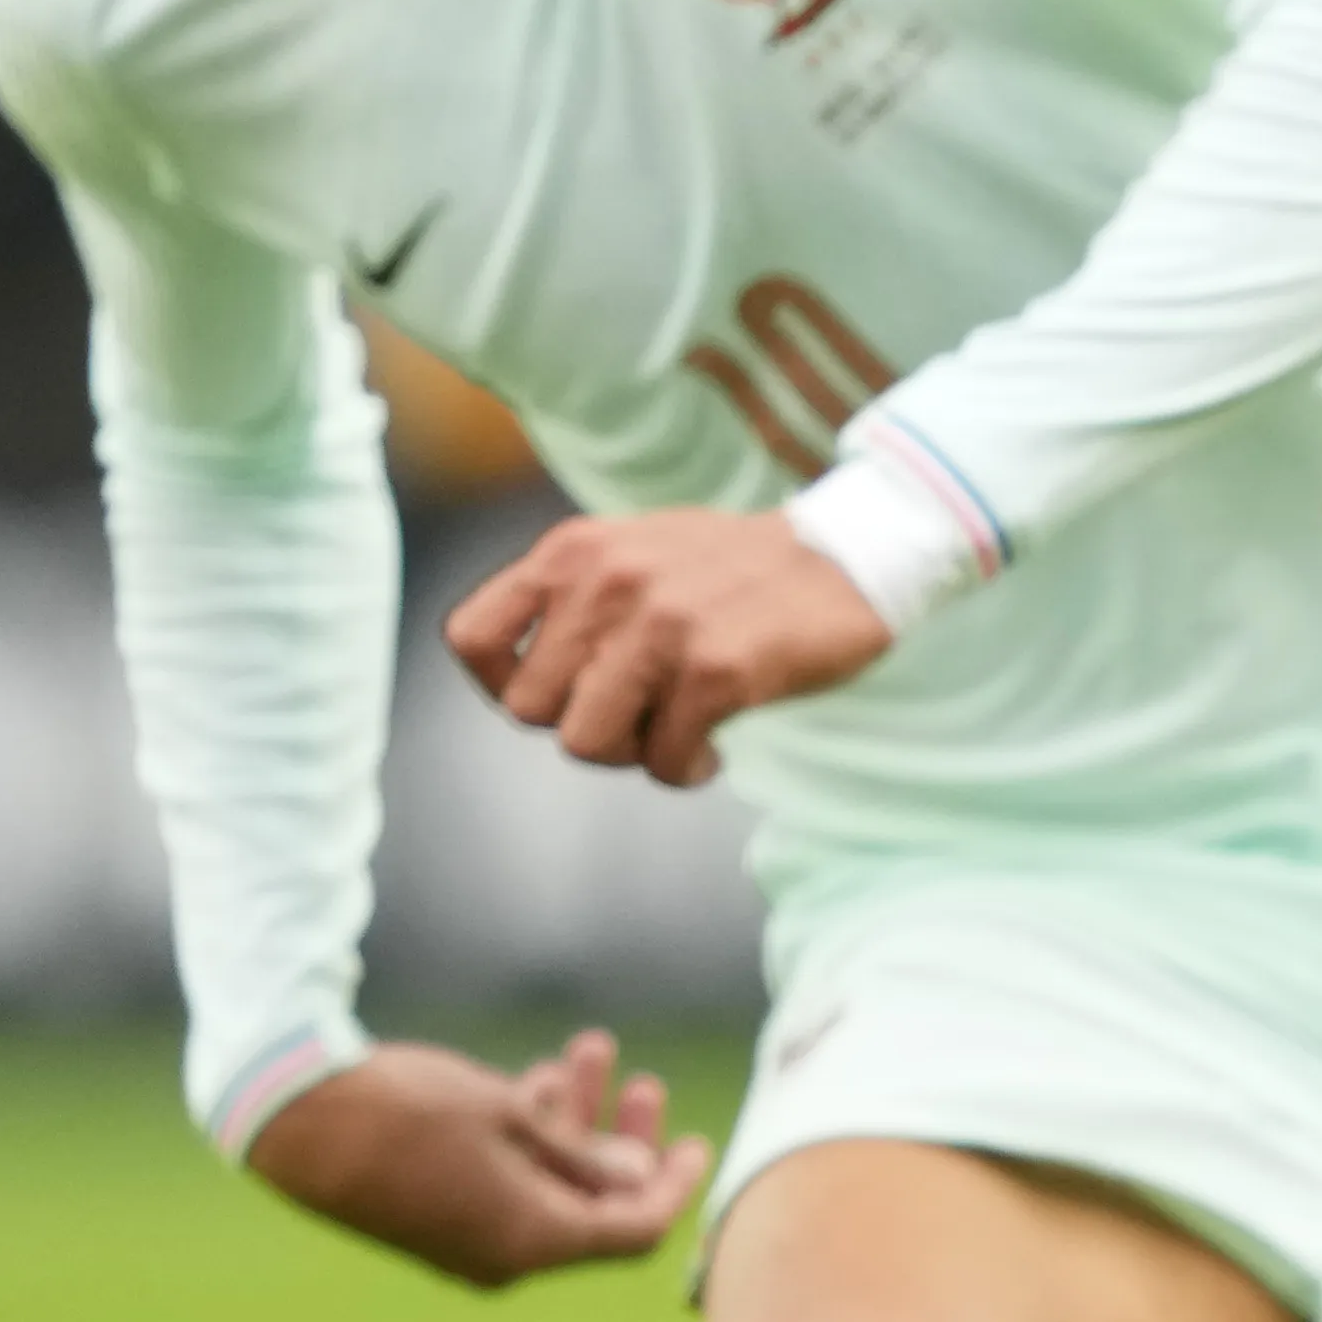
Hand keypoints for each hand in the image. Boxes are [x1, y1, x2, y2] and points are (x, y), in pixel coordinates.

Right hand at [244, 1028, 711, 1289]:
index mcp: (534, 1244)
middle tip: (646, 1084)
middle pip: (593, 1206)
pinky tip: (538, 1075)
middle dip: (622, 1140)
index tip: (694, 1140)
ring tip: (590, 1051)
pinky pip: (504, 1185)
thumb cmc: (409, 1112)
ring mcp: (468, 1241)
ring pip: (546, 1185)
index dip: (672, 1187)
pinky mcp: (436, 1218)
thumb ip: (581, 1153)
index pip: (633, 1230)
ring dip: (574, 1123)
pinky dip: (528, 1138)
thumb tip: (636, 1177)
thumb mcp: (510, 1118)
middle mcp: (505, 1257)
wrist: (297, 1119)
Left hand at [443, 506, 888, 785]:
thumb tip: (527, 686)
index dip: (501, 686)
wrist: (849, 554)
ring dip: (632, 755)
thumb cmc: (737, 568)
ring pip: (586, 741)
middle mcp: (608, 582)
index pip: (472, 638)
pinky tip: (713, 751)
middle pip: (530, 709)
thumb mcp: (635, 552)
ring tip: (673, 738)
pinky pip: (664, 757)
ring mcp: (662, 625)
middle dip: (581, 728)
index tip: (559, 695)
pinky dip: (685, 770)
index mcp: (574, 552)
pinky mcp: (717, 669)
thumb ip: (576, 600)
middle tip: (636, 722)